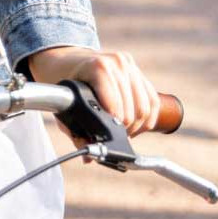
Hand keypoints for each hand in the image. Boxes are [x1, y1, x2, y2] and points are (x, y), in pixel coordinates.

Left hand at [26, 45, 160, 138]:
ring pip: (146, 107)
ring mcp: (129, 64)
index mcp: (98, 68)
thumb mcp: (65, 106)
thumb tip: (89, 159)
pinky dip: (147, 118)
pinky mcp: (136, 69)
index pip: (117, 107)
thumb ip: (76, 133)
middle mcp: (117, 63)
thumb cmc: (65, 83)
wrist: (66, 59)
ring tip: (123, 131)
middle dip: (126, 130)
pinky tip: (135, 125)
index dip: (114, 127)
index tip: (106, 136)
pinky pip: (152, 100)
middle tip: (114, 136)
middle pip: (133, 111)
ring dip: (138, 126)